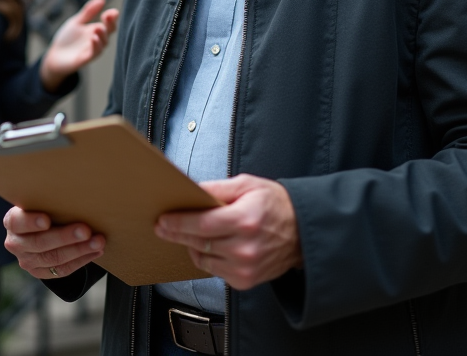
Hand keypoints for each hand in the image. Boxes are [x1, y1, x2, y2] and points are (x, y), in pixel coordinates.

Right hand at [3, 207, 105, 279]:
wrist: (38, 230)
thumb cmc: (43, 209)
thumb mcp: (40, 203)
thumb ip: (49, 201)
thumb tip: (76, 194)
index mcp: (12, 222)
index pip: (17, 222)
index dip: (31, 222)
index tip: (47, 220)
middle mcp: (16, 243)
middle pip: (39, 243)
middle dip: (65, 237)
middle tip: (86, 230)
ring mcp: (27, 260)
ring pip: (53, 258)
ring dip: (79, 250)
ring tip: (98, 242)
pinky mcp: (39, 273)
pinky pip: (61, 270)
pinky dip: (81, 261)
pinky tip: (95, 252)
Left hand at [39, 0, 119, 89]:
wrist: (54, 56)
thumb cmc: (67, 39)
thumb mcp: (76, 22)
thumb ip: (88, 12)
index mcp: (96, 30)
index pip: (109, 24)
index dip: (112, 17)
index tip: (113, 11)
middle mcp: (97, 40)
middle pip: (109, 32)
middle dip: (110, 24)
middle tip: (108, 16)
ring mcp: (92, 50)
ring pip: (103, 43)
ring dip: (102, 35)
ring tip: (99, 27)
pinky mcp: (85, 59)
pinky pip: (94, 53)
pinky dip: (96, 46)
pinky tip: (93, 38)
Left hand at [155, 174, 301, 289]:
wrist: (303, 232)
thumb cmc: (277, 205)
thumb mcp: (248, 185)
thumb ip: (218, 188)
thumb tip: (191, 190)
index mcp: (245, 220)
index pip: (201, 224)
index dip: (178, 223)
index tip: (162, 220)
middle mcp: (245, 248)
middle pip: (198, 242)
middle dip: (177, 233)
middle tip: (163, 226)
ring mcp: (245, 268)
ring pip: (202, 259)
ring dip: (193, 246)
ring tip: (193, 233)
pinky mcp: (245, 281)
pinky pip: (214, 270)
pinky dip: (208, 258)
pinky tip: (213, 246)